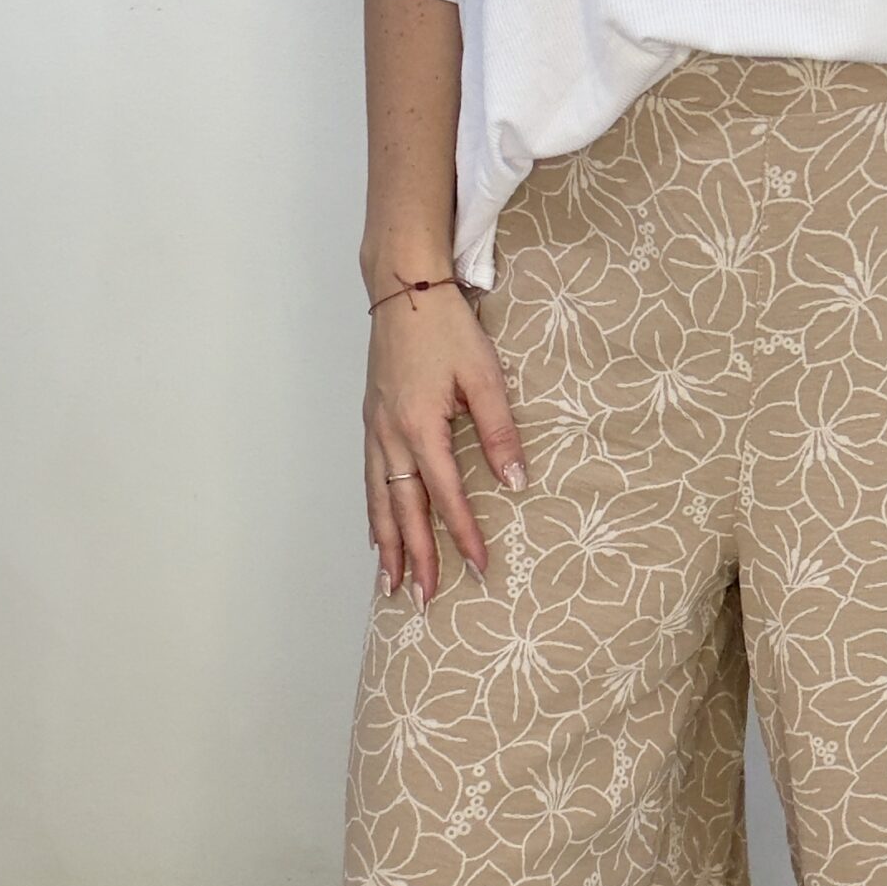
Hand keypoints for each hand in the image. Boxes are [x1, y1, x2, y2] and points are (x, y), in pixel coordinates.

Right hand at [364, 282, 525, 605]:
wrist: (403, 287)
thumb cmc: (446, 326)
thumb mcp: (484, 374)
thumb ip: (499, 430)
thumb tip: (515, 481)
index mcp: (421, 426)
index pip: (446, 495)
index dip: (462, 534)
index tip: (478, 568)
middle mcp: (391, 435)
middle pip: (403, 509)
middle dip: (415, 557)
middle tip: (423, 599)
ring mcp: (376, 429)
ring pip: (379, 499)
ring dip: (386, 544)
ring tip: (391, 583)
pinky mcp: (371, 419)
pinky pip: (370, 478)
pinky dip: (373, 511)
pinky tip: (377, 532)